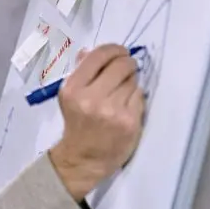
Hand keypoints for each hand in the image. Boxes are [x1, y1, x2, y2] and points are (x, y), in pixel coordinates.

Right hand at [49, 44, 145, 198]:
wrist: (83, 158)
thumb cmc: (77, 124)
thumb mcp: (70, 97)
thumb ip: (80, 72)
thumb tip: (90, 52)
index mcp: (73, 89)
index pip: (99, 56)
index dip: (114, 50)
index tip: (119, 53)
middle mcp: (92, 98)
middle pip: (121, 65)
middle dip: (127, 64)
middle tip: (126, 69)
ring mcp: (113, 110)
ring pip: (133, 80)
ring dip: (130, 82)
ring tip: (122, 93)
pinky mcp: (130, 121)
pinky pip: (139, 96)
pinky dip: (135, 98)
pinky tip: (126, 106)